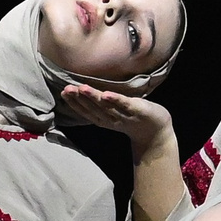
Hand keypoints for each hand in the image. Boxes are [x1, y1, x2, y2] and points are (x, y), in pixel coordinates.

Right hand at [58, 84, 172, 150]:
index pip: (86, 111)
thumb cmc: (134, 117)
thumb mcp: (115, 113)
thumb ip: (102, 105)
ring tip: (81, 88)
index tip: (64, 92)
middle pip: (93, 108)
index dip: (74, 103)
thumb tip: (86, 91)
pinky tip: (106, 94)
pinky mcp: (138, 110)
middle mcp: (112, 119)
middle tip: (67, 89)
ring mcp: (125, 116)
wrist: (156, 131)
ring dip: (93, 98)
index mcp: (104, 120)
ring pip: (106, 107)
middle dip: (79, 99)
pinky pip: (125, 105)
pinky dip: (115, 100)